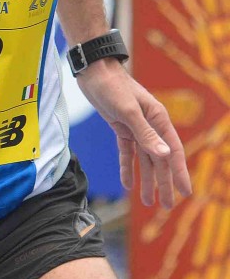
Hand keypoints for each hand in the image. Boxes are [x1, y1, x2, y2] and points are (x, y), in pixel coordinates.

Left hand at [77, 58, 191, 208]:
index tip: (185, 192)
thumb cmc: (113, 86)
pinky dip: (127, 167)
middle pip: (159, 159)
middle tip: (166, 206)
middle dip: (163, 183)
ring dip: (146, 179)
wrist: (93, 71)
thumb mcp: (128, 111)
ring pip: (144, 159)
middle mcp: (150, 125)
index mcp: (158, 119)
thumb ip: (145, 133)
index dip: (179, 172)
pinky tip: (127, 184)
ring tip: (147, 201)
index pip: (172, 151)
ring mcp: (136, 127)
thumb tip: (164, 155)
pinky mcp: (121, 127)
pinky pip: (127, 152)